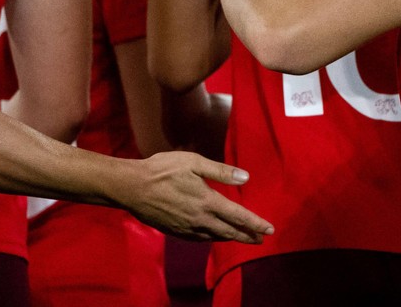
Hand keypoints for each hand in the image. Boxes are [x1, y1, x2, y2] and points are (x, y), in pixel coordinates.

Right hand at [119, 151, 273, 242]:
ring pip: (215, 237)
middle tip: (260, 239)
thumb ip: (220, 171)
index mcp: (207, 201)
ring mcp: (187, 228)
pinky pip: (200, 239)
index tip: (269, 229)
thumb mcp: (193, 162)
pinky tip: (214, 235)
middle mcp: (200, 219)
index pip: (238, 216)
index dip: (255, 223)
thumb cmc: (162, 169)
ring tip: (241, 238)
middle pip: (230, 232)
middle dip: (247, 236)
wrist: (132, 188)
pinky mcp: (176, 232)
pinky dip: (212, 238)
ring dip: (231, 238)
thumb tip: (245, 178)